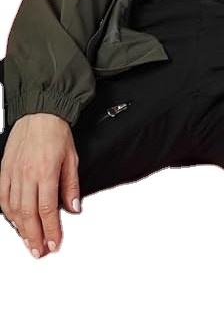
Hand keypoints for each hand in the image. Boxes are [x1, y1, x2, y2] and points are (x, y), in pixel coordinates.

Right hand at [0, 113, 80, 257]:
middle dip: (34, 236)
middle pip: (29, 214)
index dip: (51, 230)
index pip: (48, 209)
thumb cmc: (56, 132)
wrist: (40, 113)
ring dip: (21, 229)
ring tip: (28, 242)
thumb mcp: (72, 158)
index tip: (54, 243)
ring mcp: (12, 174)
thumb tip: (74, 206)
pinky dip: (8, 213)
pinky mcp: (4, 171)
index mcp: (46, 172)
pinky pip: (2, 198)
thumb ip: (71, 184)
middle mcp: (27, 175)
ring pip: (14, 209)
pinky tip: (14, 222)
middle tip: (39, 251)